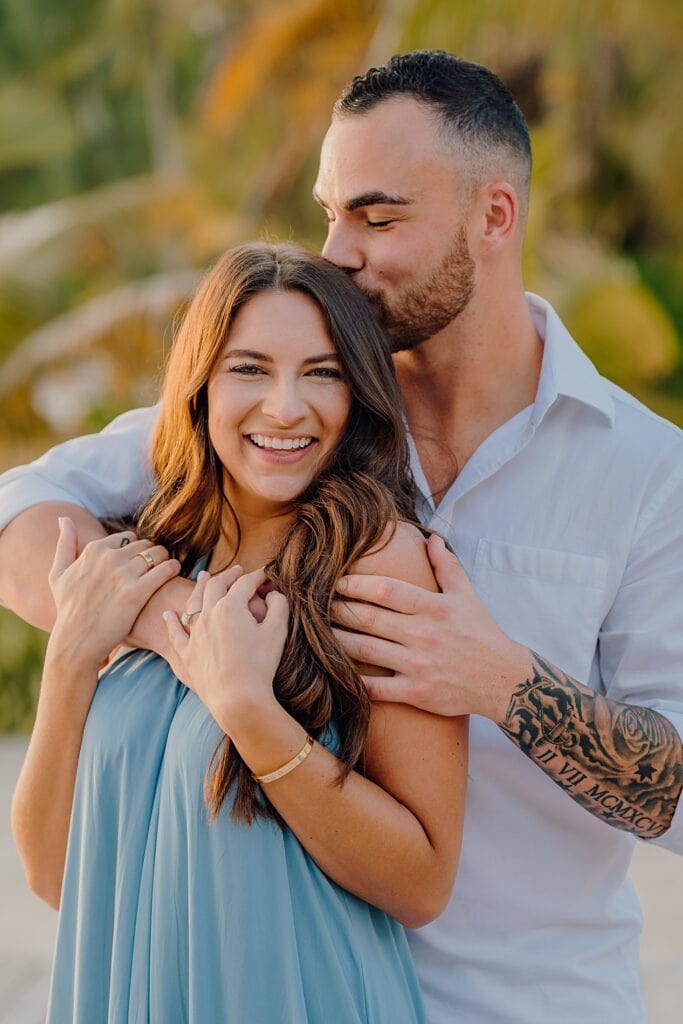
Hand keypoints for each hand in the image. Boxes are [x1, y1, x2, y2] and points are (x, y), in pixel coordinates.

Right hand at [47, 517, 180, 670]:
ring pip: (157, 553)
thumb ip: (65, 543)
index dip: (137, 548)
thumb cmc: (68, 609)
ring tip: (168, 567)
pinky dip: (173, 567)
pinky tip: (174, 571)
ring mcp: (123, 574)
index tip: (141, 559)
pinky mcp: (137, 592)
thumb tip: (64, 518)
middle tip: (158, 564)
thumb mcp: (59, 574)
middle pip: (145, 544)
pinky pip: (165, 569)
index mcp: (93, 550)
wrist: (77, 642)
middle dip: (153, 553)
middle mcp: (108, 558)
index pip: (128, 537)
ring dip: (165, 558)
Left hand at [162, 566, 288, 730]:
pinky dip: (171, 622)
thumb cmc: (260, 665)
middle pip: (217, 586)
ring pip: (194, 602)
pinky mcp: (187, 653)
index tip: (265, 575)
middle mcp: (209, 615)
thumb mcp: (277, 632)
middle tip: (238, 571)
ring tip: (204, 576)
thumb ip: (278, 606)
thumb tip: (274, 593)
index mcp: (231, 607)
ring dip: (200, 586)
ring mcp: (195, 634)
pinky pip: (175, 633)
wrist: (238, 699)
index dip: (257, 576)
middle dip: (229, 575)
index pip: (245, 583)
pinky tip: (168, 614)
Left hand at [331, 533, 530, 720]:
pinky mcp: (417, 693)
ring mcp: (419, 665)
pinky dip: (352, 681)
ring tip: (316, 633)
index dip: (356, 584)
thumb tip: (431, 537)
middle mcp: (424, 635)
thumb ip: (446, 565)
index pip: (386, 590)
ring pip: (365, 651)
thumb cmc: (482, 634)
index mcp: (434, 608)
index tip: (336, 582)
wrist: (503, 680)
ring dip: (336, 641)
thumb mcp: (467, 595)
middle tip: (315, 604)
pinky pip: (376, 688)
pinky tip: (335, 671)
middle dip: (337, 610)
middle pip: (368, 618)